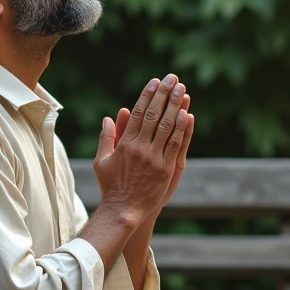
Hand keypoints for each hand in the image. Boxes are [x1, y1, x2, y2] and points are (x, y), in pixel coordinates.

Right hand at [93, 74, 191, 225]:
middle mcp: (140, 148)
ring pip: (167, 127)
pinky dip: (181, 129)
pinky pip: (175, 145)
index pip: (138, 113)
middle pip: (154, 115)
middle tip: (172, 79)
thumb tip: (109, 118)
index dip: (147, 95)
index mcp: (125, 144)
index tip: (154, 82)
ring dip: (175, 106)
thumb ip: (107, 138)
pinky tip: (186, 114)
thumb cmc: (111, 186)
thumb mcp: (102, 161)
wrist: (123, 210)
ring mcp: (154, 158)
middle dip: (164, 94)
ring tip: (182, 90)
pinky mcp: (166, 169)